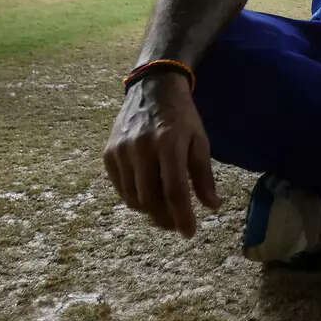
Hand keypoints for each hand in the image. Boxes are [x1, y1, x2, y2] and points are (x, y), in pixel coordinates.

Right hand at [103, 71, 219, 236]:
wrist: (152, 87)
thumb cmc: (181, 116)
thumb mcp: (200, 140)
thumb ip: (204, 174)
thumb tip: (212, 206)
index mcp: (168, 143)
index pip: (174, 191)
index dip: (182, 216)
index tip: (189, 233)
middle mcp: (141, 147)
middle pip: (150, 199)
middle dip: (165, 218)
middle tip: (177, 223)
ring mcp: (120, 150)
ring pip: (133, 198)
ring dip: (149, 211)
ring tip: (164, 211)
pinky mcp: (108, 153)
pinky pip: (120, 188)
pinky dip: (134, 198)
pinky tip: (147, 196)